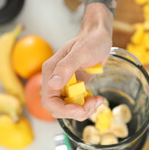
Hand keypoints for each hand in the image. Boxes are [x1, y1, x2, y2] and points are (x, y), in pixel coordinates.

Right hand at [42, 5, 111, 120]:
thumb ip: (66, 67)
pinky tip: (97, 99)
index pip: (49, 101)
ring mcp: (65, 86)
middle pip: (58, 109)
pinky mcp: (75, 88)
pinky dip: (88, 107)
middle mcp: (55, 81)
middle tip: (94, 103)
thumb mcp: (81, 52)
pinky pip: (77, 105)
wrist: (100, 37)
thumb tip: (53, 84)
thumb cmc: (91, 41)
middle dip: (76, 111)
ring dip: (84, 110)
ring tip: (98, 100)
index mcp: (51, 72)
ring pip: (68, 110)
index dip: (64, 109)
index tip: (81, 108)